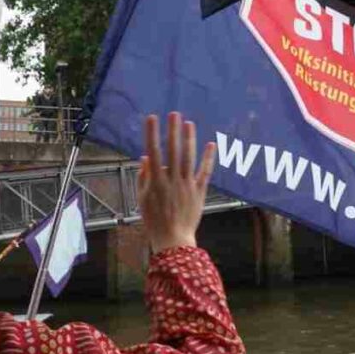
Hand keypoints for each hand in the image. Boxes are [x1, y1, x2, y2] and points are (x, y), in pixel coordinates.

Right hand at [138, 112, 215, 253]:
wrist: (173, 239)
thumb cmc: (154, 220)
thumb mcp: (142, 199)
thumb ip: (143, 178)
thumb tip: (145, 158)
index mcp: (156, 181)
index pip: (153, 152)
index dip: (152, 134)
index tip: (151, 118)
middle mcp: (172, 180)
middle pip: (172, 151)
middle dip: (173, 131)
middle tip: (174, 114)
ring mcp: (187, 185)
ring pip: (189, 157)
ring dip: (189, 139)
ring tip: (189, 123)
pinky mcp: (199, 191)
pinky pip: (205, 172)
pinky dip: (209, 158)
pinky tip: (211, 144)